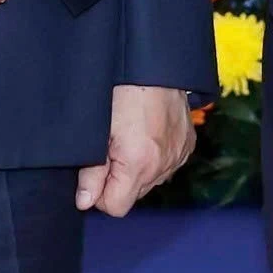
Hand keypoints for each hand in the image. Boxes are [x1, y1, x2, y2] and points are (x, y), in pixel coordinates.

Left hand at [78, 85, 194, 216]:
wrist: (155, 64)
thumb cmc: (122, 91)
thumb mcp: (98, 131)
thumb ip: (91, 172)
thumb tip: (85, 202)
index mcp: (139, 163)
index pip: (116, 207)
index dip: (99, 194)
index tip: (94, 172)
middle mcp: (163, 165)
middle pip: (133, 195)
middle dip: (118, 180)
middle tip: (110, 147)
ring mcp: (178, 156)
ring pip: (150, 181)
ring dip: (137, 169)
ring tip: (129, 138)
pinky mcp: (187, 146)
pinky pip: (166, 165)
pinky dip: (154, 157)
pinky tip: (146, 135)